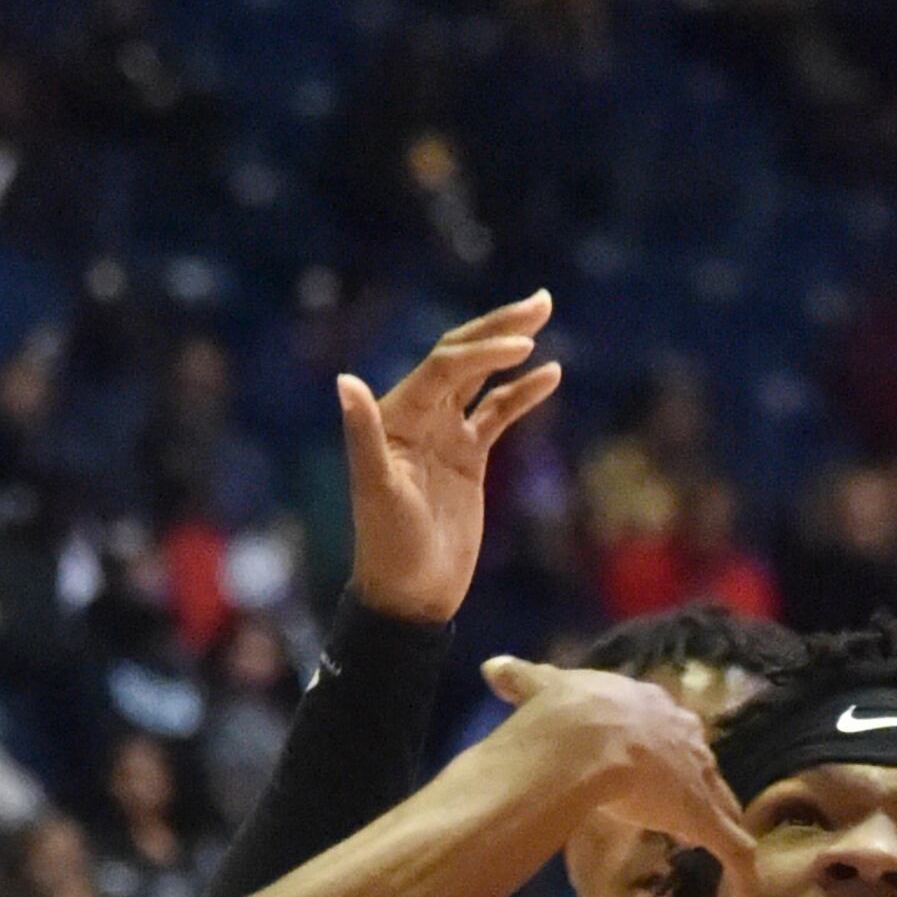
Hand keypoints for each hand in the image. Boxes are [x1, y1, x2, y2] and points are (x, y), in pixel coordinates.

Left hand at [340, 294, 562, 625]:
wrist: (410, 596)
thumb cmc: (388, 548)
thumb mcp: (377, 491)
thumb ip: (364, 433)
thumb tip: (345, 379)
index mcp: (394, 417)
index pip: (443, 368)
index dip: (481, 351)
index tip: (523, 345)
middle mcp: (418, 416)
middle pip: (462, 358)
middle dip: (499, 328)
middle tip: (541, 301)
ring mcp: (445, 434)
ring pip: (482, 378)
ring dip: (511, 348)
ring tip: (544, 317)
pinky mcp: (467, 457)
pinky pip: (498, 413)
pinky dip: (522, 394)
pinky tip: (551, 375)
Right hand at [479, 658, 755, 896]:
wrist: (584, 735)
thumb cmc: (565, 712)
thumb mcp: (545, 687)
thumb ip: (525, 678)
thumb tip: (494, 666)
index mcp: (651, 708)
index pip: (667, 729)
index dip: (665, 749)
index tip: (657, 765)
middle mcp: (684, 739)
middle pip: (700, 764)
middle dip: (697, 782)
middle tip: (690, 802)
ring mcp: (699, 779)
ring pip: (721, 803)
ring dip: (721, 822)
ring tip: (720, 842)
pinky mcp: (705, 818)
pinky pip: (733, 849)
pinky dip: (741, 872)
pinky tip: (744, 895)